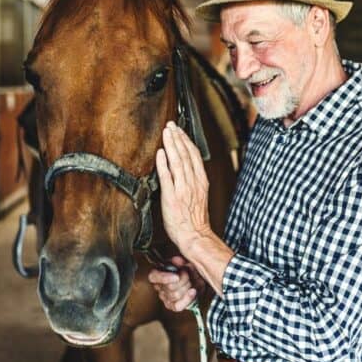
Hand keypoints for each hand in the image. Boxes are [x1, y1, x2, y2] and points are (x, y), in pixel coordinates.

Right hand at [147, 256, 205, 311]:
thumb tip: (176, 260)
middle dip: (183, 280)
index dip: (164, 278)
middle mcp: (160, 287)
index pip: (154, 277)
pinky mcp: (172, 306)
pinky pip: (177, 306)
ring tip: (191, 282)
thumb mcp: (184, 263)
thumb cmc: (188, 271)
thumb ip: (179, 261)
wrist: (196, 282)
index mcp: (158, 274)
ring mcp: (165, 298)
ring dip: (186, 288)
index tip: (176, 277)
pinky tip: (192, 291)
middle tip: (188, 275)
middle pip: (169, 287)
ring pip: (175, 295)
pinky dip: (187, 298)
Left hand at [155, 122, 211, 250]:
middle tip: (171, 125)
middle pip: (185, 154)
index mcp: (200, 181)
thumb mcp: (200, 196)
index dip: (186, 141)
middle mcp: (192, 182)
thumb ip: (194, 181)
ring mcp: (182, 189)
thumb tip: (187, 169)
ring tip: (166, 133)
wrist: (194, 236)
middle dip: (178, 138)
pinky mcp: (171, 197)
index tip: (179, 131)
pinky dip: (163, 164)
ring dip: (172, 145)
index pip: (194, 155)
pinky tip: (160, 153)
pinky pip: (167, 177)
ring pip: (178, 162)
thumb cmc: (195, 220)